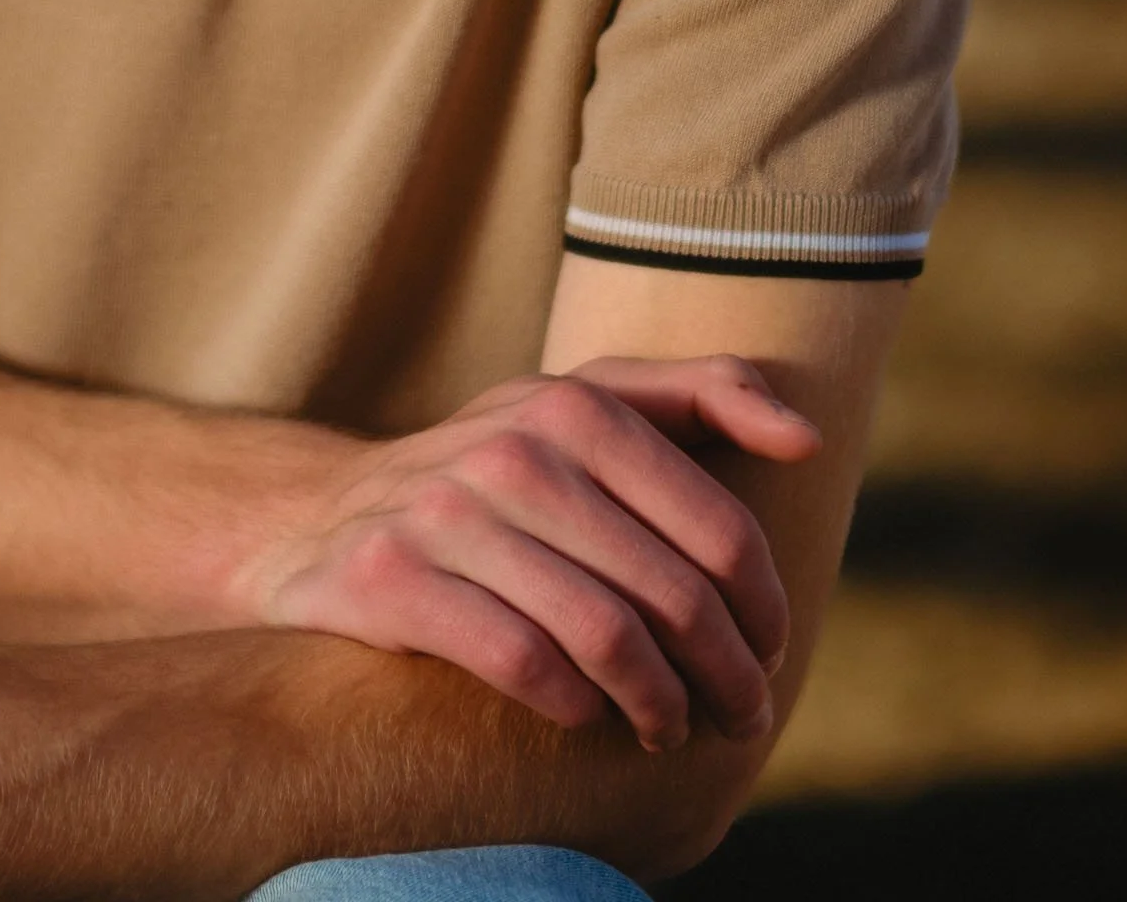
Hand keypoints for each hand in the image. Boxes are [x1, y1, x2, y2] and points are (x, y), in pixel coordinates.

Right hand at [235, 353, 816, 750]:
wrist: (321, 517)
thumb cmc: (491, 472)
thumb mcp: (580, 406)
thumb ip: (696, 395)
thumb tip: (805, 438)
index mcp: (574, 404)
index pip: (718, 527)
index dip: (762, 607)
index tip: (769, 654)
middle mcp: (512, 447)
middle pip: (670, 592)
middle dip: (724, 674)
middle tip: (739, 719)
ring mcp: (446, 510)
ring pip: (603, 634)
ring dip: (656, 705)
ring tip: (669, 732)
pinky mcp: (389, 576)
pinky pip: (517, 659)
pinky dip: (570, 703)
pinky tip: (584, 717)